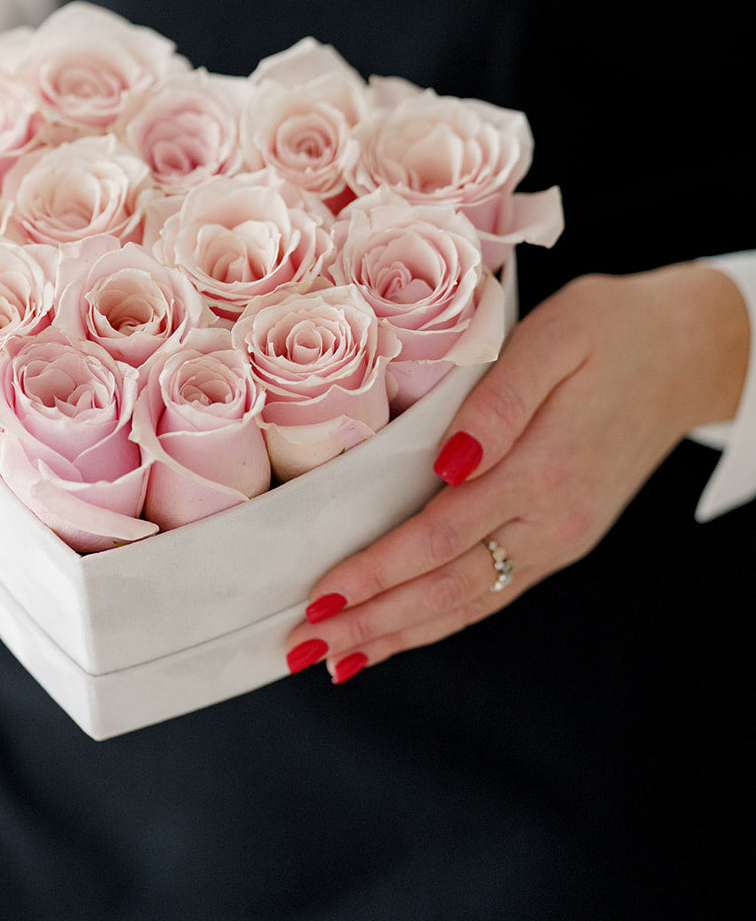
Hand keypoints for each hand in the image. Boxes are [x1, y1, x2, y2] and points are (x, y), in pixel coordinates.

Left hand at [285, 264, 748, 683]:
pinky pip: (494, 590)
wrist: (684, 353)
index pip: (442, 535)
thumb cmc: (610, 330)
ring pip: (470, 601)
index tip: (324, 594)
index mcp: (543, 470)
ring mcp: (560, 537)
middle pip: (448, 586)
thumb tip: (452, 461)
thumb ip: (499, 403)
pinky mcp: (562, 538)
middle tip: (303, 645)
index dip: (379, 570)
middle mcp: (553, 520)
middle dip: (372, 620)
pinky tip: (403, 634)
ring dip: (400, 633)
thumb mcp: (553, 339)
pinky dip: (442, 620)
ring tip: (337, 657)